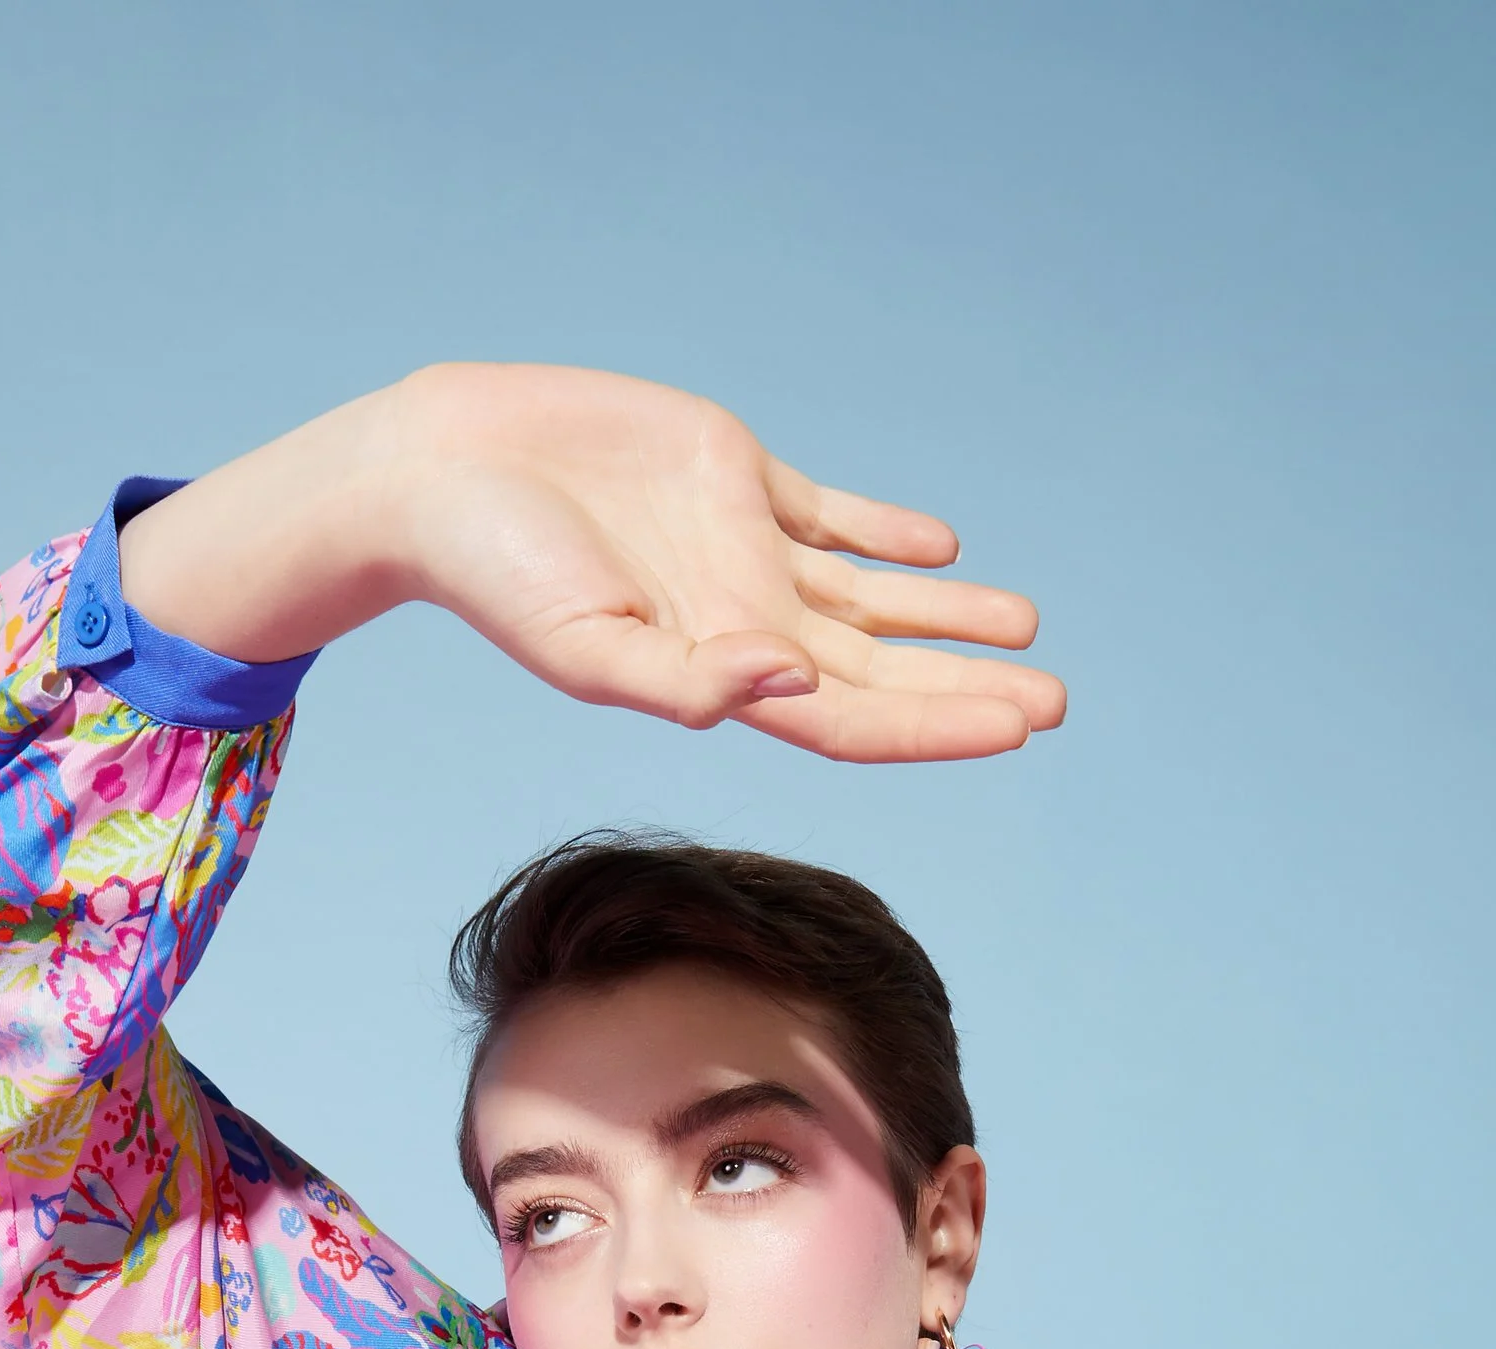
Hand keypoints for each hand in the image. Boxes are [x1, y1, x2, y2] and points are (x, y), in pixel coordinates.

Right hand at [118, 366, 1062, 767]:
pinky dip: (885, 534)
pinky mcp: (729, 478)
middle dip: (967, 686)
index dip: (937, 728)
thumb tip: (787, 686)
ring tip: (1025, 628)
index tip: (1018, 726)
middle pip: (881, 673)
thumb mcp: (583, 646)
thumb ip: (684, 681)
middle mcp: (742, 624)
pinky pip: (828, 517)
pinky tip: (940, 549)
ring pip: (869, 599)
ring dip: (946, 619)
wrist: (440, 474)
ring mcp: (741, 553)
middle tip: (1056, 697)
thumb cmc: (493, 573)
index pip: (853, 721)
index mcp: (718, 675)